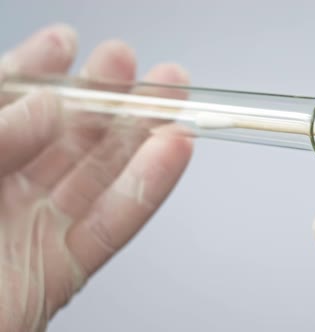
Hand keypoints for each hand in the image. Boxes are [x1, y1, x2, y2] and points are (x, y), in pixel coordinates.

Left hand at [0, 24, 192, 330]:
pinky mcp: (62, 272)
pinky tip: (173, 150)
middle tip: (138, 66)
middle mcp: (2, 194)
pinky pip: (113, 224)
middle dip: (105, 97)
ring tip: (172, 96)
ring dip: (142, 134)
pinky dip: (149, 187)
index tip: (66, 42)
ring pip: (100, 175)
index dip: (37, 72)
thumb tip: (47, 107)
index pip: (6, 109)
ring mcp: (34, 232)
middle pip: (65, 138)